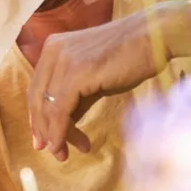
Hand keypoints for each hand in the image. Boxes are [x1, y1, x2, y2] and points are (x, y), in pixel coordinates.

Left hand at [26, 10, 170, 160]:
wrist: (154, 36)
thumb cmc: (130, 56)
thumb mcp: (94, 76)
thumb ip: (76, 96)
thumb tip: (63, 124)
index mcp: (53, 47)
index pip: (36, 88)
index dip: (37, 117)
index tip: (44, 140)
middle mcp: (53, 51)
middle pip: (36, 99)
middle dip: (43, 130)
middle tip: (54, 152)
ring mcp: (64, 61)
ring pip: (47, 108)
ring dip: (54, 135)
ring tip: (64, 154)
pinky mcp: (76, 74)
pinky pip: (60, 110)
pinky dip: (60, 132)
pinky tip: (66, 145)